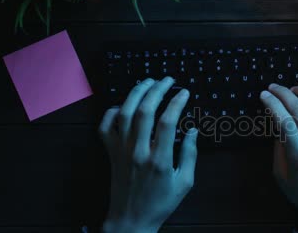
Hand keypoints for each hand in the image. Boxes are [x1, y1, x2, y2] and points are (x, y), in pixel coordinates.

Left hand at [99, 77, 197, 232]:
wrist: (130, 221)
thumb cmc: (161, 203)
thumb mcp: (185, 183)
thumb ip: (190, 155)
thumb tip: (192, 130)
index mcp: (159, 160)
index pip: (167, 121)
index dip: (176, 102)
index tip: (184, 92)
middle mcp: (137, 151)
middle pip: (144, 111)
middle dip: (157, 90)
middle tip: (167, 79)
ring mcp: (120, 151)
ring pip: (125, 113)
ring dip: (136, 93)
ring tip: (148, 82)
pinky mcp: (110, 153)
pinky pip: (105, 126)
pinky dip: (112, 112)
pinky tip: (124, 105)